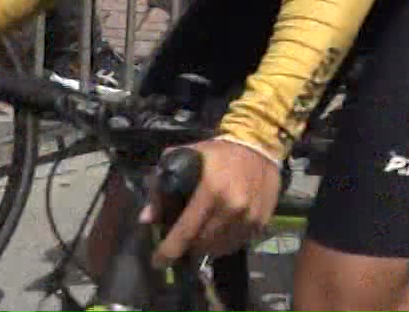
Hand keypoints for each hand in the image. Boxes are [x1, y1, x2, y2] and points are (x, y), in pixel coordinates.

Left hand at [150, 138, 281, 265]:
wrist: (260, 145)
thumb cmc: (219, 152)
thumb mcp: (185, 159)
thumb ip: (162, 187)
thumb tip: (147, 218)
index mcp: (212, 191)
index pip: (186, 231)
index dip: (168, 251)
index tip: (158, 262)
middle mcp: (233, 208)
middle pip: (202, 244)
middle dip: (188, 248)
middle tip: (182, 243)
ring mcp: (250, 217)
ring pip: (220, 248)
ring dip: (206, 247)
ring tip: (200, 238)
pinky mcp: (261, 221)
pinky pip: (237, 243)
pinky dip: (225, 242)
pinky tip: (219, 232)